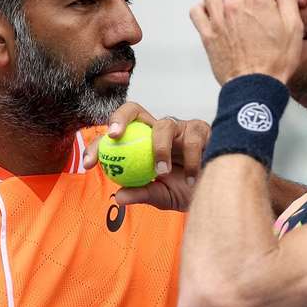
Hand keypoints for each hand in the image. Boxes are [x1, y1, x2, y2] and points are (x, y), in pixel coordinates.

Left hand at [83, 101, 210, 210]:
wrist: (218, 191)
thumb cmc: (186, 190)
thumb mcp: (161, 196)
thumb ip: (141, 194)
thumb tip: (118, 198)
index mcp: (141, 142)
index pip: (115, 136)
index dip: (98, 145)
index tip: (88, 164)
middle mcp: (157, 130)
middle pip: (133, 109)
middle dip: (119, 117)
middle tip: (114, 136)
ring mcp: (179, 127)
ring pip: (163, 125)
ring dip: (160, 149)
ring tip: (163, 173)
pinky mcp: (202, 129)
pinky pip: (193, 139)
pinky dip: (191, 161)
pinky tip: (193, 178)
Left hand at [190, 0, 304, 84]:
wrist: (256, 86)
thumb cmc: (276, 61)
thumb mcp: (294, 27)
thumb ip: (287, 0)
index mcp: (257, 0)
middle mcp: (234, 5)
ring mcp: (217, 19)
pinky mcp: (207, 34)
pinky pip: (196, 10)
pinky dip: (203, 9)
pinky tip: (215, 15)